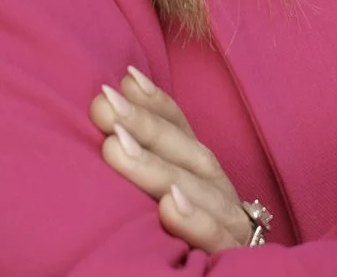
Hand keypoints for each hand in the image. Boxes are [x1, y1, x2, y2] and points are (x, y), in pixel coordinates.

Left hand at [91, 64, 263, 251]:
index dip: (156, 104)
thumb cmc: (188, 241)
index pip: (183, 132)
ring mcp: (230, 226)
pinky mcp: (233, 258)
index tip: (122, 79)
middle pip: (186, 154)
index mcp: (203, 175)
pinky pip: (216, 240)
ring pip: (197, 190)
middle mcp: (220, 193)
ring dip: (155, 166)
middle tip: (103, 104)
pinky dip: (196, 221)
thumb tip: (110, 101)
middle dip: (144, 125)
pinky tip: (170, 205)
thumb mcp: (168, 193)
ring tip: (117, 146)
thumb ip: (148, 161)